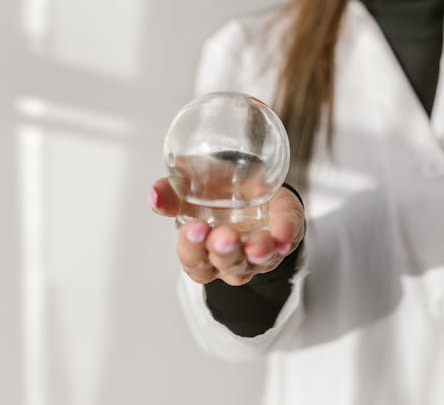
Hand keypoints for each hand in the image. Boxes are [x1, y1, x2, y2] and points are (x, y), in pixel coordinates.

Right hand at [149, 178, 304, 285]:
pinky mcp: (285, 235)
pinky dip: (286, 235)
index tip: (193, 228)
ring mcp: (261, 253)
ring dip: (259, 253)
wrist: (250, 179)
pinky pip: (288, 239)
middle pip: (228, 265)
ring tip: (258, 244)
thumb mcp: (188, 186)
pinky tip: (283, 234)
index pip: (195, 263)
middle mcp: (233, 259)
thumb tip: (155, 195)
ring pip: (259, 262)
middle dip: (226, 251)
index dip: (192, 249)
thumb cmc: (215, 190)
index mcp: (205, 252)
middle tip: (224, 236)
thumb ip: (170, 191)